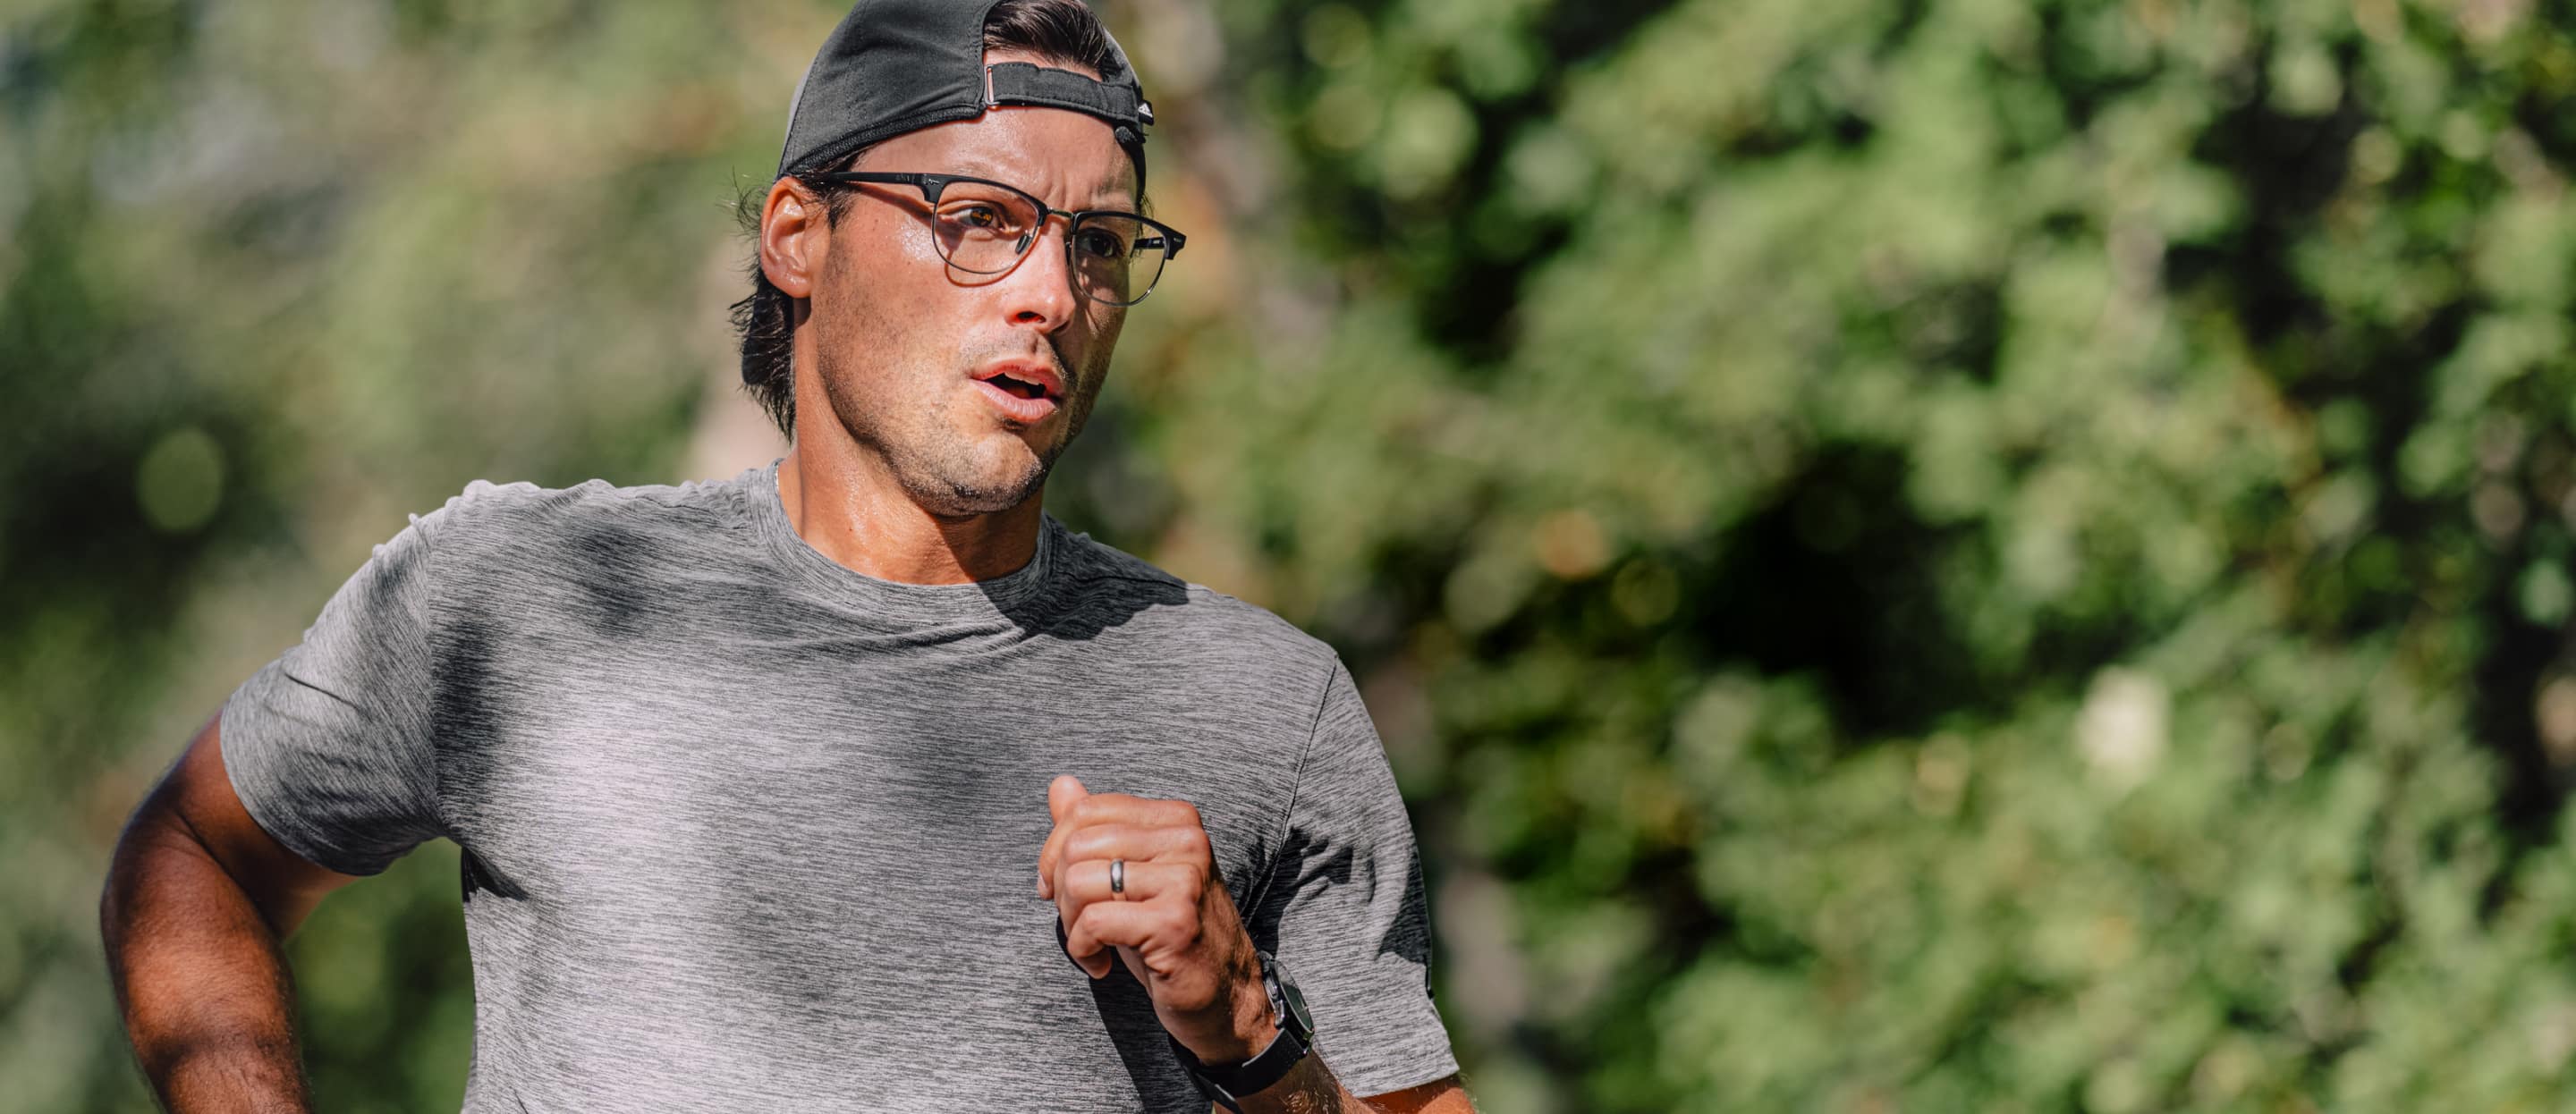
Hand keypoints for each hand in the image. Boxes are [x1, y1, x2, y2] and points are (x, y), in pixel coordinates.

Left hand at [1037, 775, 1277, 1062]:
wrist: (1224, 995)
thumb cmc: (1169, 934)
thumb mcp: (1131, 876)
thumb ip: (1096, 828)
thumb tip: (1060, 783)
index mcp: (1176, 819)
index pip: (1086, 810)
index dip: (1053, 852)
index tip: (1055, 890)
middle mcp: (1186, 840)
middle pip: (1077, 845)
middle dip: (1060, 891)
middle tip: (1078, 924)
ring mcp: (1184, 879)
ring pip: (1079, 881)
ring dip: (1071, 924)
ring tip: (1091, 945)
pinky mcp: (1174, 921)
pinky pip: (1094, 922)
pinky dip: (1083, 950)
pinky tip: (1101, 965)